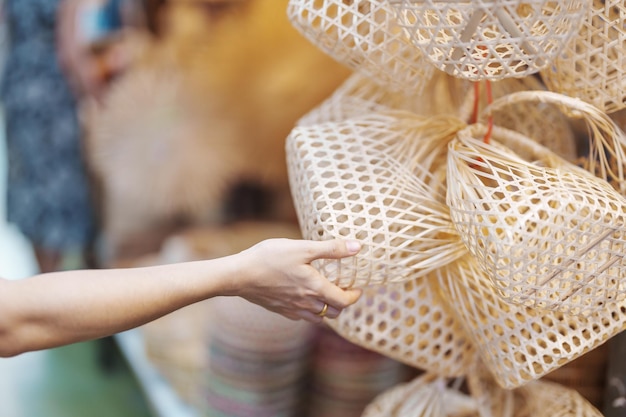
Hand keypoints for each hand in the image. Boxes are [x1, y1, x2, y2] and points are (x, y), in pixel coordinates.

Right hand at [233, 239, 362, 322]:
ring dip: (327, 309)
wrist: (238, 275)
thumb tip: (357, 247)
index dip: (354, 296)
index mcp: (315, 288)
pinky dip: (310, 311)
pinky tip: (304, 297)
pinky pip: (302, 317)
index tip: (358, 288)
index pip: (344, 301)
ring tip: (325, 293)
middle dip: (342, 303)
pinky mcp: (280, 310)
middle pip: (333, 312)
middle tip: (343, 288)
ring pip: (318, 318)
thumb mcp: (302, 248)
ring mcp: (292, 309)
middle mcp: (306, 303)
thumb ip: (331, 249)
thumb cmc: (269, 258)